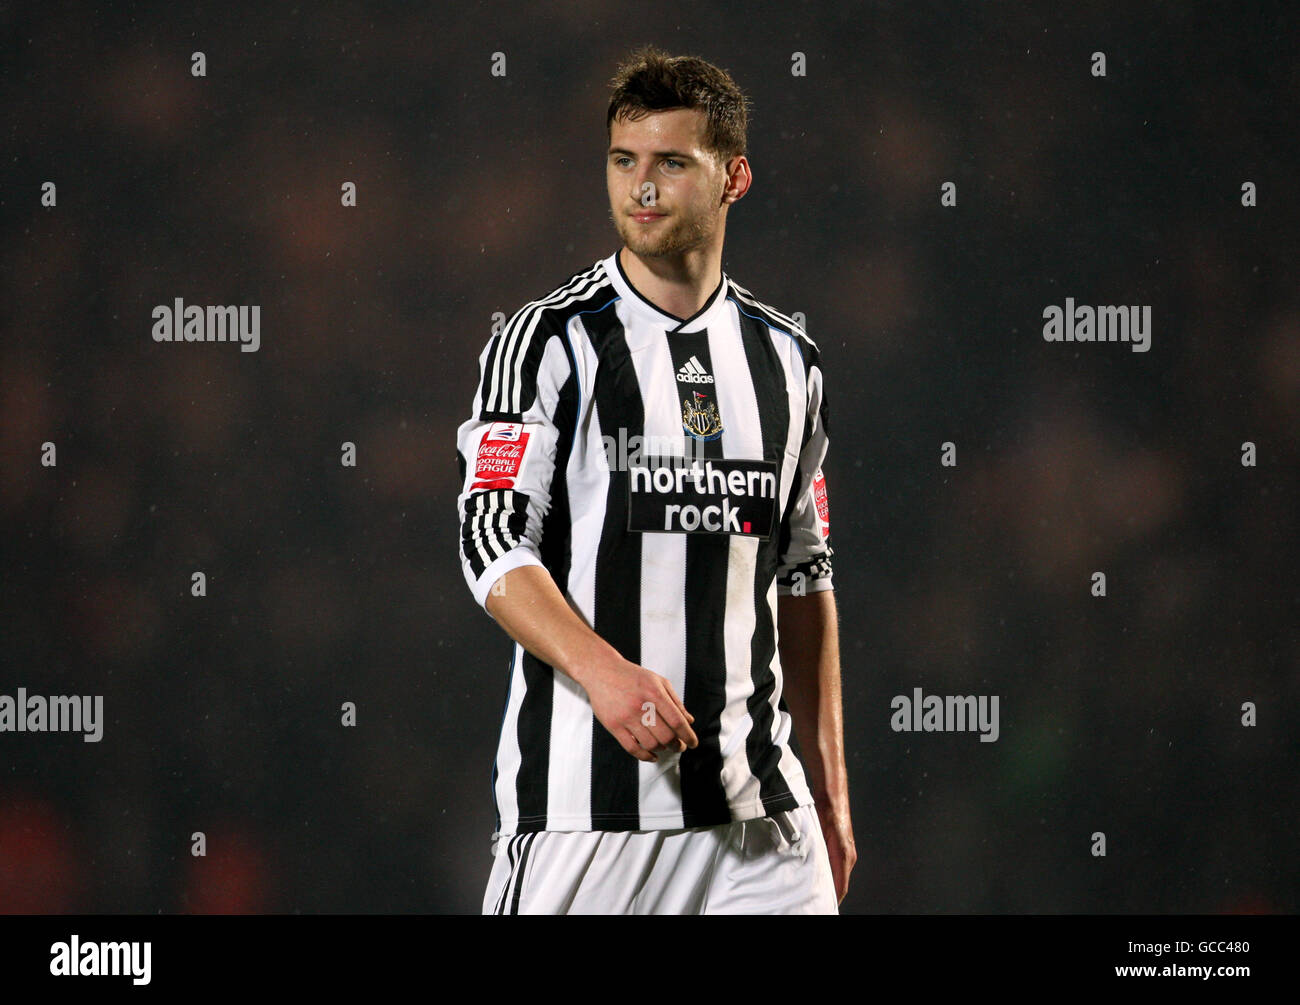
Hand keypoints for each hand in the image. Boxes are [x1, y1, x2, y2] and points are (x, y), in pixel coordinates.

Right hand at [578, 658, 697, 761]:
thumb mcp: (658, 681)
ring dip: (662, 749)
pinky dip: (645, 756)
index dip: (688, 735)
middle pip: (666, 736)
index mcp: (655, 693)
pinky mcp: (613, 725)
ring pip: (650, 744)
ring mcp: (626, 717)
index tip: (693, 743)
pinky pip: (632, 748)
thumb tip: (689, 721)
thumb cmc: (632, 676)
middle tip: (679, 746)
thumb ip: (675, 701)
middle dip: (677, 745)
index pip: (677, 721)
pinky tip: (652, 755)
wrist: (602, 671)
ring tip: (665, 746)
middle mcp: (641, 705)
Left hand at [815, 795, 856, 903]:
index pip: (841, 888)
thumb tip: (814, 877)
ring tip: (813, 894)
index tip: (824, 908)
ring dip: (827, 885)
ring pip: (837, 876)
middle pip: (840, 885)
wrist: (832, 796)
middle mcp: (848, 857)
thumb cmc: (828, 812)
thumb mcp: (820, 837)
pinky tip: (815, 877)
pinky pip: (836, 867)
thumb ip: (819, 858)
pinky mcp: (840, 848)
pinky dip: (828, 875)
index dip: (833, 900)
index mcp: (845, 857)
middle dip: (829, 896)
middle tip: (815, 904)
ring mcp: (846, 853)